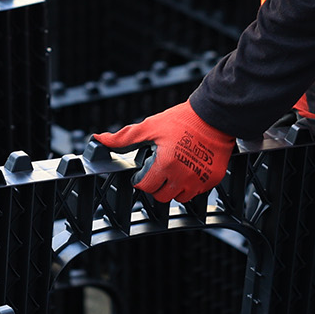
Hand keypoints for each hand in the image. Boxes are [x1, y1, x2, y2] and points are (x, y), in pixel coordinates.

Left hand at [92, 101, 234, 202]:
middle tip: (158, 169)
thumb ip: (124, 138)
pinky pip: (198, 191)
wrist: (215, 115)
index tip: (143, 171)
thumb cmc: (183, 120)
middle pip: (161, 196)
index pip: (146, 187)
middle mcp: (183, 177)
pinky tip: (189, 168)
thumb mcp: (150, 126)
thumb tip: (99, 139)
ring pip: (180, 197)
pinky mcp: (214, 179)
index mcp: (166, 165)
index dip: (141, 178)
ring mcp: (200, 180)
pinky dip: (191, 184)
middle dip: (156, 185)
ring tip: (174, 169)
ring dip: (173, 188)